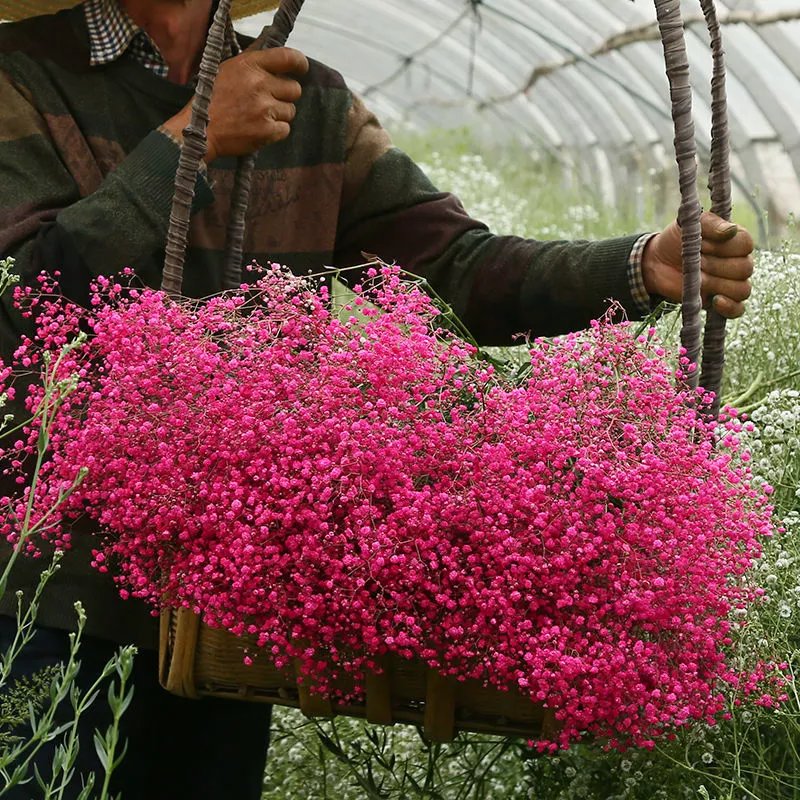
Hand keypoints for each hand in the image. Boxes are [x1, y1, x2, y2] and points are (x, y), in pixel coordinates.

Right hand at [162, 47, 309, 161]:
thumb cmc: (212, 99)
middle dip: (285, 95)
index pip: (288, 57)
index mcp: (250, 65)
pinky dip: (275, 131)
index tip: (301, 69)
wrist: (200, 129)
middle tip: (269, 101)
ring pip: (290, 111)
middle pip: (294, 89)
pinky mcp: (267, 130)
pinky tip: (259, 128)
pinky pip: (285, 129)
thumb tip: (275, 56)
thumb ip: (253, 62)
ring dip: (279, 114)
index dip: (300, 63)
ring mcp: (265, 108)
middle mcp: (260, 84)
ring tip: (259, 116)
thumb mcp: (228, 69)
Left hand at [641, 211, 753, 317]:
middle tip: (697, 262)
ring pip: (742, 289)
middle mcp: (739, 262)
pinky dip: (729, 307)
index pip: (746, 244)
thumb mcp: (691, 224)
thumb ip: (711, 224)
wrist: (658, 262)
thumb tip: (731, 230)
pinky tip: (715, 300)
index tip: (703, 245)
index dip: (723, 247)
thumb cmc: (677, 240)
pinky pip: (738, 310)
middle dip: (716, 266)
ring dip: (717, 284)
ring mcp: (731, 284)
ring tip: (698, 277)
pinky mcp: (721, 302)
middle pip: (745, 268)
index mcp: (736, 241)